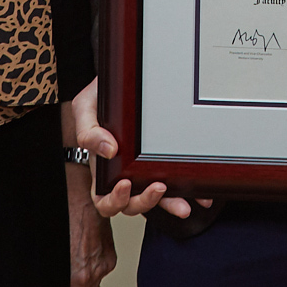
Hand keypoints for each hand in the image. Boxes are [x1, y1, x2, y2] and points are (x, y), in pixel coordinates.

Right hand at [62, 79, 190, 219]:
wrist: (122, 81)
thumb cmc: (100, 99)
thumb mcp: (86, 108)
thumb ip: (88, 131)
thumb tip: (108, 150)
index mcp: (103, 170)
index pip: (104, 199)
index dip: (114, 200)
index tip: (125, 184)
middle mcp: (124, 176)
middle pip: (131, 205)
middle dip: (145, 202)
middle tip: (158, 187)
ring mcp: (146, 172)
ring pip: (157, 200)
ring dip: (171, 204)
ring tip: (183, 204)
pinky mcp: (164, 164)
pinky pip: (176, 183)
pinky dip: (188, 192)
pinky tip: (200, 193)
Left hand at [68, 163, 116, 286]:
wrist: (77, 190)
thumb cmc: (61, 214)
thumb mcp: (52, 251)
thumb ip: (58, 279)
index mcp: (80, 275)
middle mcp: (96, 269)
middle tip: (62, 284)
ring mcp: (105, 259)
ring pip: (92, 282)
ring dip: (81, 278)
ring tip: (69, 262)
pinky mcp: (109, 249)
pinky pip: (99, 267)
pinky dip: (89, 264)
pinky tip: (78, 251)